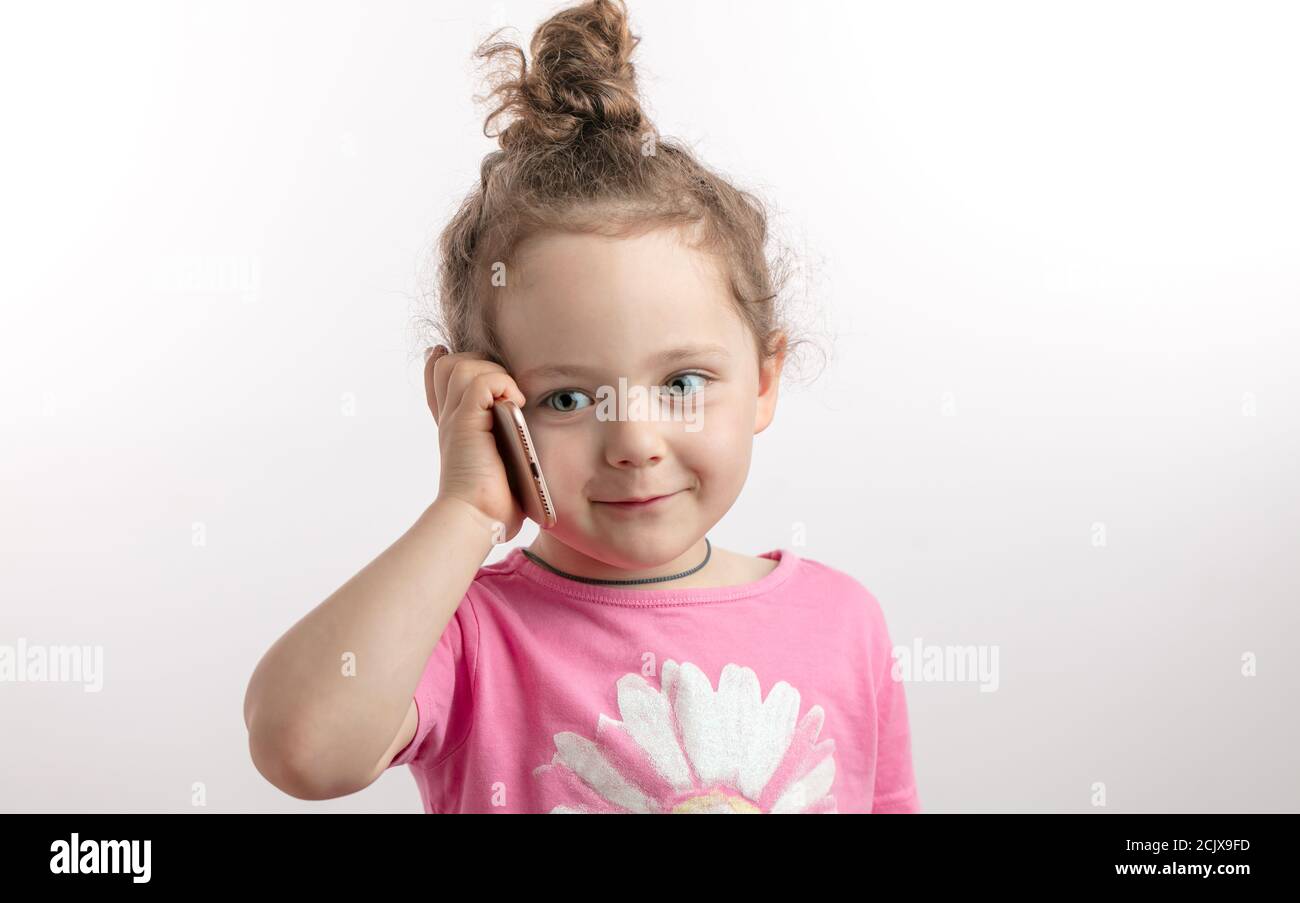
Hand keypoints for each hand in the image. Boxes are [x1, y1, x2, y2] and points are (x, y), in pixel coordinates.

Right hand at [424, 345, 528, 541]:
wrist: (477, 519)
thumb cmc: (493, 504)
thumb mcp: (501, 467)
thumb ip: (507, 445)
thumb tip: (525, 447)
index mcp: (456, 426)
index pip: (440, 380)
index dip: (446, 363)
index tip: (455, 357)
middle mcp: (450, 418)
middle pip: (449, 363)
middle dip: (480, 363)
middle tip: (504, 387)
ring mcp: (455, 418)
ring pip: (462, 364)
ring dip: (493, 372)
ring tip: (511, 398)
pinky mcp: (465, 421)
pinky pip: (481, 380)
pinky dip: (502, 383)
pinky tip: (516, 404)